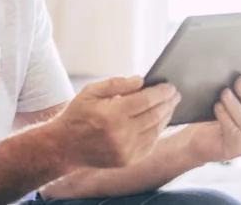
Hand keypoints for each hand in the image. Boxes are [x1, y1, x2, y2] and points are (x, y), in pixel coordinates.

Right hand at [48, 76, 179, 169]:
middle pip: (155, 114)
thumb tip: (141, 81)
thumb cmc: (78, 115)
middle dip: (168, 102)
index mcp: (112, 114)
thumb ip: (116, 84)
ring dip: (166, 116)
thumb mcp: (91, 91)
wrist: (65, 146)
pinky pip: (150, 143)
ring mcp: (126, 150)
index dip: (161, 92)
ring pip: (155, 130)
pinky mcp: (128, 160)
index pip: (146, 100)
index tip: (170, 86)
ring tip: (170, 105)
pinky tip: (160, 121)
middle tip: (175, 94)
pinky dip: (158, 131)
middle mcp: (121, 134)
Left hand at [186, 66, 240, 162]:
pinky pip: (233, 130)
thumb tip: (238, 70)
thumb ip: (240, 90)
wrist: (202, 141)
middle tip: (239, 80)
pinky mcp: (238, 148)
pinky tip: (217, 107)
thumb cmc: (218, 116)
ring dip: (235, 105)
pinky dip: (225, 116)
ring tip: (225, 93)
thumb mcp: (232, 101)